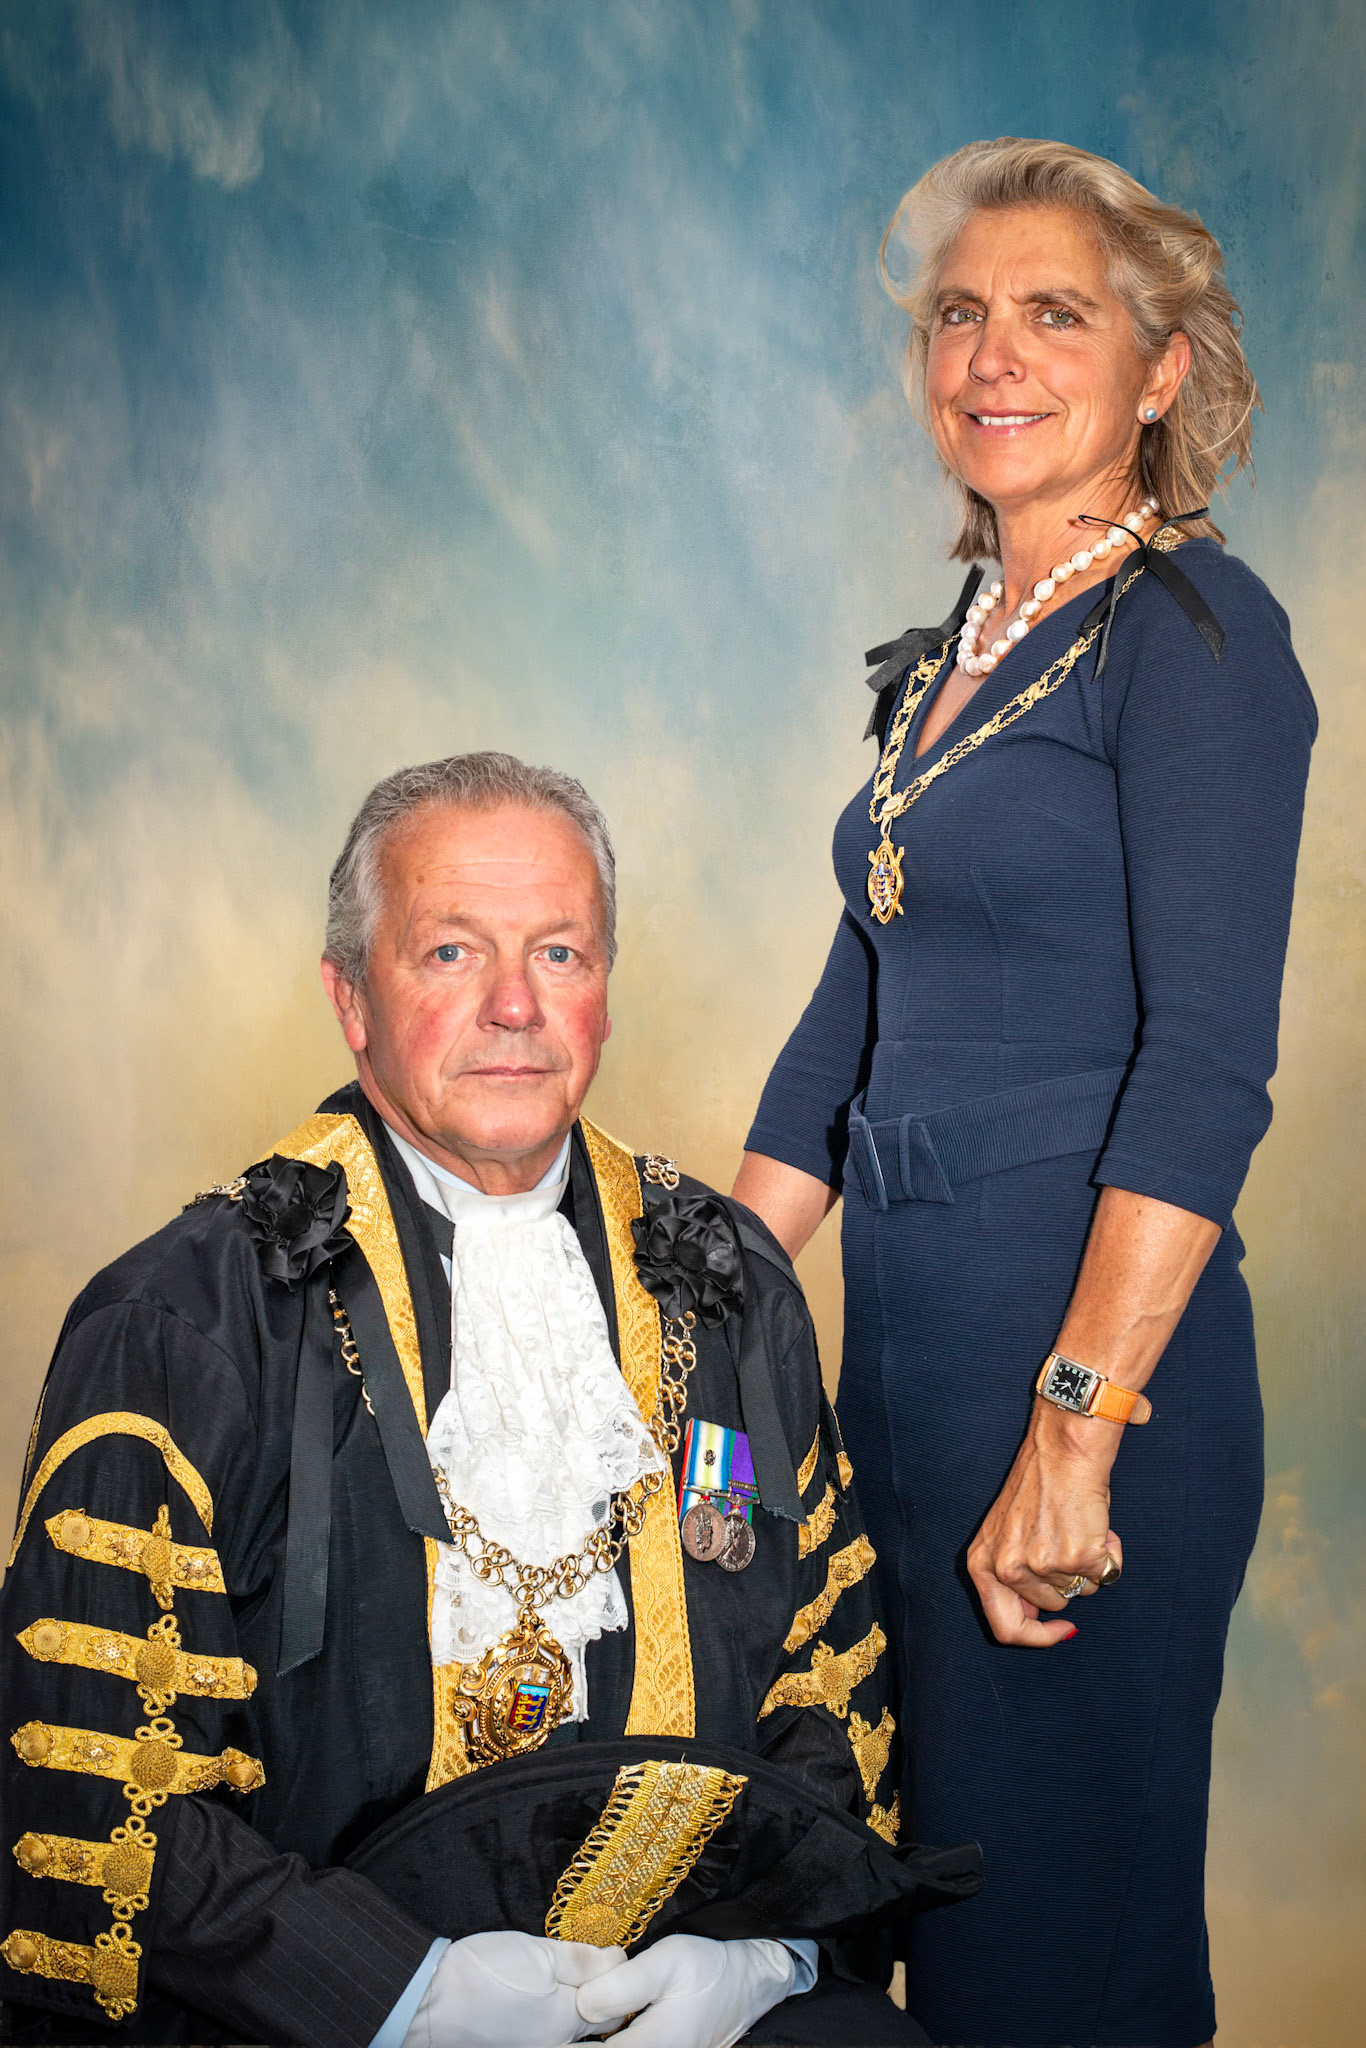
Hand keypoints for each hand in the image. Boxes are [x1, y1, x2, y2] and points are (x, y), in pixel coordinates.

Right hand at [403, 1931, 624, 2047]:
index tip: (611, 1956)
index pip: (613, 2008)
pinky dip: (550, 2017)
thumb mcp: (538, 1954)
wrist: (427, 2003)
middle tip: (594, 1966)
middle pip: (593, 2023)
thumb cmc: (480, 1976)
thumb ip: (581, 1960)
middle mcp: (554, 2044)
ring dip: (573, 2007)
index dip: (617, 1980)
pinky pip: (544, 2033)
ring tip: (564, 1980)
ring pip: (568, 2029)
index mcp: (566, 2021)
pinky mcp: (512, 2046)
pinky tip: (539, 1998)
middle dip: (599, 1997)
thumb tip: (616, 1958)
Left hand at [574, 1933, 794, 2047]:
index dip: (569, 2041)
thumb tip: (581, 2005)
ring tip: (584, 2013)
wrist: (747, 1982)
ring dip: (596, 2038)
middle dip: (582, 2039)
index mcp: (650, 2047)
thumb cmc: (707, 1968)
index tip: (553, 2025)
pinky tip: (604, 2020)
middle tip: (560, 2021)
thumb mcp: (666, 1963)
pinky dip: (614, 2038)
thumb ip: (623, 1986)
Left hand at [967, 1402, 1123, 1647]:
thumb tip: (1036, 1621)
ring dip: (1088, 1566)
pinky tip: (1098, 1524)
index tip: (1062, 1630)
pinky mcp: (1077, 1558)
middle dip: (1068, 1582)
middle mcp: (1008, 1568)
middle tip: (1070, 1543)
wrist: (1064, 1449)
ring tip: (1079, 1525)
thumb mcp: (1006, 1534)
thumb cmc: (1039, 1486)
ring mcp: (1042, 1565)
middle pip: (1052, 1607)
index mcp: (983, 1563)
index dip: (1037, 1637)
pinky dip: (1110, 1554)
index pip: (1005, 1628)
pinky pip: (1106, 1575)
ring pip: (1081, 1592)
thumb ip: (1014, 1577)